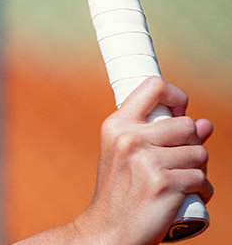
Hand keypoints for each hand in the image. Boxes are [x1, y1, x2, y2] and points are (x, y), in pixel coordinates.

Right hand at [72, 78, 212, 244]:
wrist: (109, 230)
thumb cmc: (121, 192)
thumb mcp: (129, 156)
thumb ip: (164, 137)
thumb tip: (206, 124)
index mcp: (117, 125)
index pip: (154, 87)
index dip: (177, 96)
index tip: (179, 114)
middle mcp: (130, 138)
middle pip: (187, 125)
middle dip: (192, 146)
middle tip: (176, 164)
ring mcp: (146, 161)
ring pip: (200, 154)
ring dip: (198, 171)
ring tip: (179, 183)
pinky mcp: (164, 184)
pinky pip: (202, 179)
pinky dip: (201, 191)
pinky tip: (185, 197)